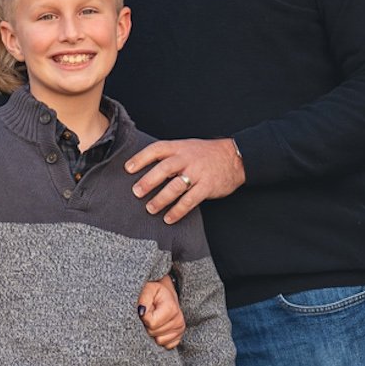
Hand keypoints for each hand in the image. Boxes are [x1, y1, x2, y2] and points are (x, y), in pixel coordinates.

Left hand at [127, 137, 244, 224]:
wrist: (236, 157)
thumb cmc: (206, 154)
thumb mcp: (187, 147)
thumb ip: (170, 156)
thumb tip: (146, 170)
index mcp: (180, 147)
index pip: (157, 149)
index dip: (141, 158)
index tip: (128, 169)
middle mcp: (188, 158)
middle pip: (164, 169)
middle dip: (148, 181)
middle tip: (136, 192)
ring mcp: (198, 172)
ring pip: (175, 187)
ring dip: (161, 199)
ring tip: (150, 208)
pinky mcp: (207, 186)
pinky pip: (189, 201)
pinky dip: (178, 211)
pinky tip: (169, 218)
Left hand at [137, 277, 184, 348]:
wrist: (167, 294)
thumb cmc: (157, 292)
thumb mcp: (149, 289)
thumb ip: (144, 299)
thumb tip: (141, 312)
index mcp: (172, 309)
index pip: (151, 323)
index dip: (144, 317)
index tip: (146, 309)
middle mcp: (179, 321)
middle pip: (153, 333)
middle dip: (148, 324)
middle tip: (151, 313)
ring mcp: (180, 330)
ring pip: (159, 341)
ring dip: (153, 331)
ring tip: (155, 319)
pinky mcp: (179, 337)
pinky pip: (166, 345)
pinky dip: (160, 337)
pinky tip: (160, 327)